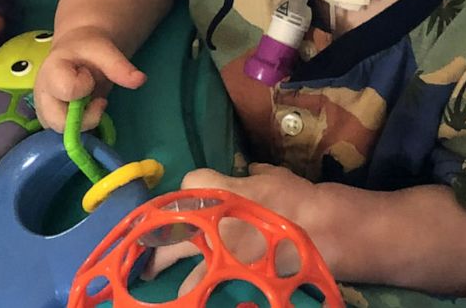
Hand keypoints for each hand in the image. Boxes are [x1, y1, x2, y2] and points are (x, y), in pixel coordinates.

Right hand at [33, 26, 145, 131]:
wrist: (76, 53)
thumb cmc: (87, 52)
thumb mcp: (104, 51)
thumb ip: (119, 66)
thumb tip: (140, 80)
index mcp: (51, 71)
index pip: (68, 90)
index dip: (84, 87)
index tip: (91, 77)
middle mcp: (41, 95)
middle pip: (59, 122)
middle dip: (86, 116)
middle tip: (97, 100)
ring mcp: (43, 112)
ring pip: (62, 134)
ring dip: (84, 123)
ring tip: (89, 103)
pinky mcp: (50, 123)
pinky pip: (66, 137)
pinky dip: (81, 130)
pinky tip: (86, 113)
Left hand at [145, 165, 313, 295]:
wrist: (316, 227)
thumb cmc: (297, 196)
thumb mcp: (274, 176)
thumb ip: (257, 174)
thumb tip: (252, 171)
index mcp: (220, 188)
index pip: (189, 182)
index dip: (190, 190)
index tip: (196, 197)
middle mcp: (209, 216)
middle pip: (169, 223)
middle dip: (156, 234)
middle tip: (148, 244)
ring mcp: (215, 246)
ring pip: (174, 255)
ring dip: (161, 263)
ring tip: (151, 272)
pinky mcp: (226, 270)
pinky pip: (199, 283)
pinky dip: (193, 289)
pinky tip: (188, 295)